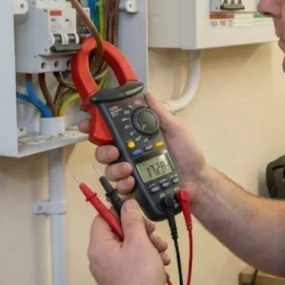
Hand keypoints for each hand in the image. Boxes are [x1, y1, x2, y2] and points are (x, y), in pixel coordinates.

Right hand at [79, 92, 209, 205]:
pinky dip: (123, 186)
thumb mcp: (176, 130)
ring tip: (128, 169)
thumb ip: (161, 114)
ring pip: (110, 170)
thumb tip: (147, 95)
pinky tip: (131, 183)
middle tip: (113, 151)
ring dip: (114, 169)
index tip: (87, 124)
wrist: (197, 179)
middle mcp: (131, 154)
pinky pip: (120, 189)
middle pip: (104, 151)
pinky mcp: (136, 188)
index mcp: (137, 139)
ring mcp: (132, 172)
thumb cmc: (188, 155)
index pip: (112, 131)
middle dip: (103, 151)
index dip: (96, 127)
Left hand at [87, 199, 172, 284]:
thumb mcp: (139, 242)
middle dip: (140, 231)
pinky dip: (145, 258)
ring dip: (147, 245)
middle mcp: (99, 258)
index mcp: (98, 247)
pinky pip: (131, 261)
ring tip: (162, 252)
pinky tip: (160, 263)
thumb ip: (132, 220)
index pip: (102, 218)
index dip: (119, 211)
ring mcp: (109, 271)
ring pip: (128, 247)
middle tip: (154, 234)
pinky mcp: (120, 281)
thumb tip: (126, 203)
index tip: (137, 210)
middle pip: (118, 232)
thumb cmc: (141, 276)